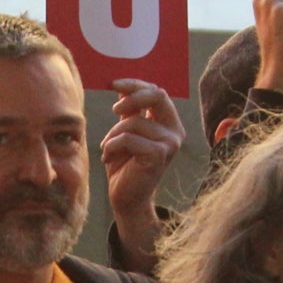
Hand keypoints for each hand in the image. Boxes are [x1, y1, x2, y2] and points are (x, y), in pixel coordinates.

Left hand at [100, 79, 182, 272]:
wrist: (126, 198)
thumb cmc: (125, 165)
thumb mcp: (126, 132)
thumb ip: (129, 112)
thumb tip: (121, 89)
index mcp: (169, 123)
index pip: (157, 92)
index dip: (136, 85)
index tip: (114, 84)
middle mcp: (175, 132)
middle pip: (157, 95)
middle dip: (132, 97)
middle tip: (114, 109)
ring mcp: (170, 144)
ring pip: (134, 122)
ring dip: (113, 134)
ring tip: (108, 149)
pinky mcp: (159, 155)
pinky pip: (128, 138)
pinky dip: (112, 146)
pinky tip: (108, 158)